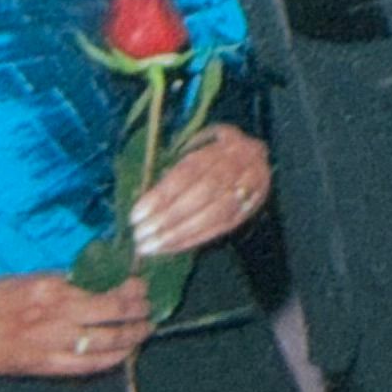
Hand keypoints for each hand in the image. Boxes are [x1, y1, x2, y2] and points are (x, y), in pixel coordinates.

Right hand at [0, 270, 153, 377]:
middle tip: (152, 305)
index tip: (141, 282)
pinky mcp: (45, 365)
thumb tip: (92, 283)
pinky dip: (112, 359)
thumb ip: (58, 283)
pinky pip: (89, 365)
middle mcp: (55, 314)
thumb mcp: (23, 280)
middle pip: (112, 311)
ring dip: (132, 335)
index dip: (128, 285)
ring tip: (146, 329)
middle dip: (138, 308)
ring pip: (107, 341)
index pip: (101, 285)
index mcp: (48, 286)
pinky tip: (124, 354)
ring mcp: (52, 342)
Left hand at [126, 121, 269, 260]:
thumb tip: (144, 196)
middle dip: (168, 219)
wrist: (254, 154)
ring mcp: (248, 188)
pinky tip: (172, 247)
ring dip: (179, 234)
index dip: (161, 195)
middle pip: (201, 195)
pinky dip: (193, 240)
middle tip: (141, 235)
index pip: (187, 172)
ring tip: (152, 246)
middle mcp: (238, 164)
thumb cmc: (211, 150)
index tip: (136, 215)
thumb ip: (172, 166)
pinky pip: (220, 228)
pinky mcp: (249, 209)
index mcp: (220, 143)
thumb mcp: (193, 145)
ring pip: (212, 216)